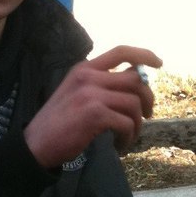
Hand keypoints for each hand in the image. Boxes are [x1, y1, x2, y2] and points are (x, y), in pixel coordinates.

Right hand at [24, 45, 162, 166]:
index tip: (159, 64)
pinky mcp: (95, 114)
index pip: (121, 52)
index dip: (144, 55)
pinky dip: (128, 137)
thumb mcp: (75, 92)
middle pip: (135, 79)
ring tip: (129, 135)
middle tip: (146, 115)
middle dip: (147, 99)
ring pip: (134, 103)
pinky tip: (120, 144)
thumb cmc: (57, 122)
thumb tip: (134, 82)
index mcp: (84, 69)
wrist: (36, 144)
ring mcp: (91, 94)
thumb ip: (100, 84)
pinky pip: (126, 123)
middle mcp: (89, 77)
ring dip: (137, 123)